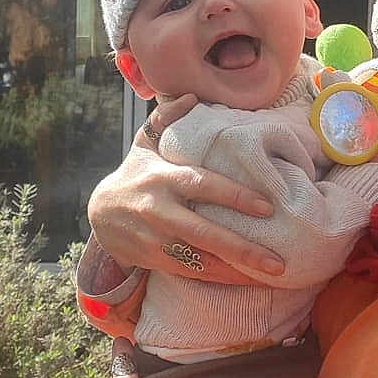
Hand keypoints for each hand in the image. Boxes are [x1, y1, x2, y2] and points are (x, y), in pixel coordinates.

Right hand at [88, 95, 284, 283]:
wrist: (99, 212)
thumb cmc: (135, 174)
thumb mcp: (145, 143)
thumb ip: (167, 119)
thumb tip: (192, 95)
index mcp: (163, 178)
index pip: (202, 186)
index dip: (234, 196)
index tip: (267, 206)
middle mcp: (159, 210)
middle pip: (204, 233)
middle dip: (242, 247)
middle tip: (278, 259)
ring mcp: (155, 239)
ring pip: (199, 259)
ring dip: (236, 270)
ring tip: (271, 275)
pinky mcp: (154, 259)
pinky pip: (192, 272)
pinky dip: (220, 279)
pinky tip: (248, 282)